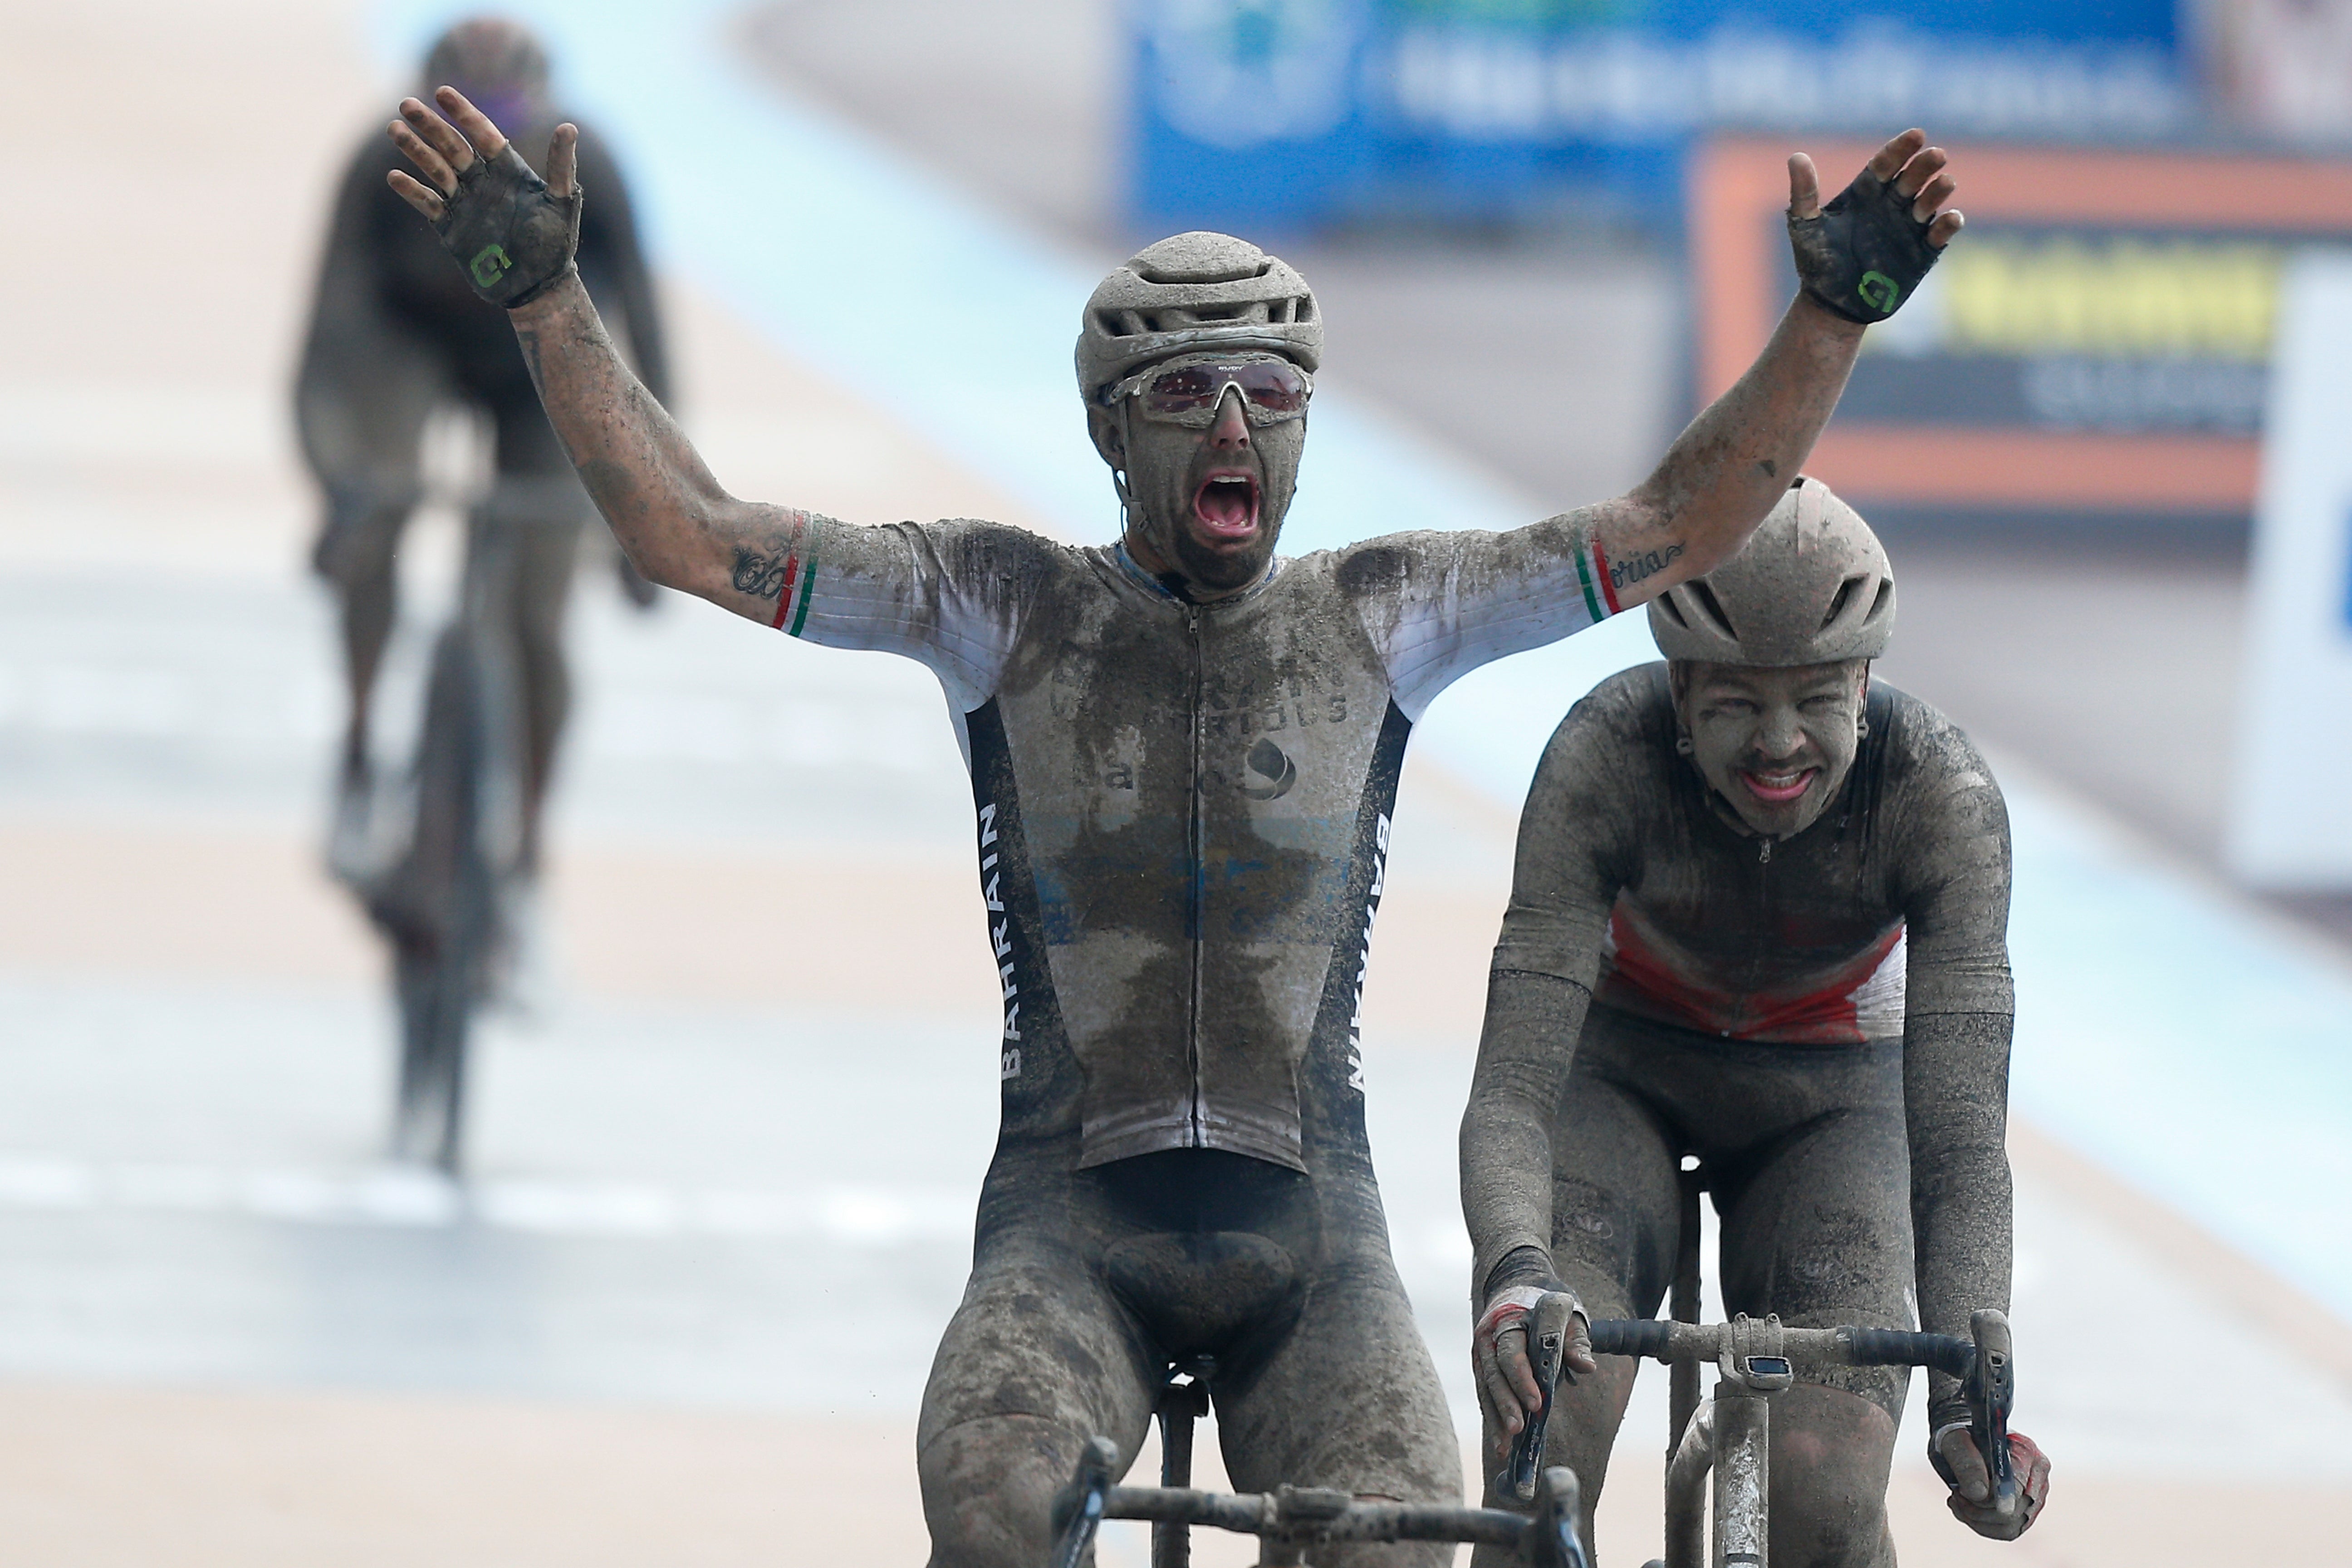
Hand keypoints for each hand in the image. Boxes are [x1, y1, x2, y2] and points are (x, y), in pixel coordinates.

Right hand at [388, 86, 581, 308]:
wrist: (538, 287)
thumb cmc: (556, 244)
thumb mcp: (562, 204)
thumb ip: (562, 167)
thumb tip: (569, 127)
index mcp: (509, 170)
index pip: (483, 134)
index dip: (464, 113)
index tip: (443, 93)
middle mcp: (484, 181)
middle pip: (452, 146)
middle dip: (429, 125)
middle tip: (405, 104)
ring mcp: (465, 202)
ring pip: (435, 169)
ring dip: (415, 150)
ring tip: (395, 129)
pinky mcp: (450, 226)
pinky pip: (428, 203)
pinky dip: (412, 190)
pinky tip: (394, 176)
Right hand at [1474, 1283, 1594, 1455]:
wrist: (1517, 1285)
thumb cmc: (1548, 1303)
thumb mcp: (1568, 1312)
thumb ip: (1576, 1339)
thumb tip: (1587, 1366)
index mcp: (1514, 1316)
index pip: (1515, 1350)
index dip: (1523, 1378)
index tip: (1537, 1403)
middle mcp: (1493, 1332)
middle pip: (1496, 1371)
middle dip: (1507, 1401)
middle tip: (1519, 1429)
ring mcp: (1484, 1348)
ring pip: (1486, 1384)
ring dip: (1496, 1414)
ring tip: (1506, 1444)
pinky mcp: (1481, 1363)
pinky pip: (1484, 1391)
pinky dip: (1492, 1416)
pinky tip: (1500, 1441)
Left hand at [1786, 128, 1962, 324]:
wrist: (1830, 303)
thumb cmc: (1816, 261)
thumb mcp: (1805, 226)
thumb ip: (1804, 193)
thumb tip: (1796, 157)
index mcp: (1866, 193)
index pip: (1886, 164)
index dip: (1900, 149)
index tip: (1917, 135)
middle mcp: (1890, 205)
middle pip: (1911, 178)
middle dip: (1924, 166)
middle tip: (1936, 155)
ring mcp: (1908, 227)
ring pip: (1928, 202)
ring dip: (1938, 192)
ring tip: (1946, 181)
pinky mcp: (1921, 252)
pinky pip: (1938, 235)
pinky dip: (1947, 226)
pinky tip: (1952, 218)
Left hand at [1933, 1425, 2048, 1539]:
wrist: (1965, 1442)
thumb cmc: (1959, 1438)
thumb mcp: (1954, 1441)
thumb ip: (1966, 1462)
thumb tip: (1979, 1494)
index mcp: (2025, 1450)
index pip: (2016, 1487)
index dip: (1992, 1499)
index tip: (1963, 1496)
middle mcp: (2037, 1474)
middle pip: (2014, 1513)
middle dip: (1977, 1509)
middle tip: (1956, 1494)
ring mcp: (2036, 1495)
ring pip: (2010, 1528)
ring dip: (1977, 1520)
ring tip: (1958, 1501)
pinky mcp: (2027, 1511)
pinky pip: (2008, 1532)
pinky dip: (1982, 1526)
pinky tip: (1965, 1509)